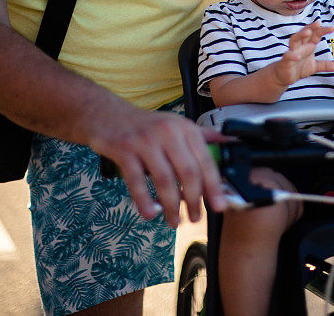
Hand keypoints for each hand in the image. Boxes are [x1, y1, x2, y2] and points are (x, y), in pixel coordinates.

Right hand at [85, 97, 228, 227]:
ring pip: (164, 179)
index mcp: (184, 128)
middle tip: (195, 217)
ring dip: (171, 206)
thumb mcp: (175, 125)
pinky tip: (150, 213)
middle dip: (194, 200)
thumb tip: (228, 143)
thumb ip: (202, 136)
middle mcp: (167, 132)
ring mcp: (144, 140)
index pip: (205, 160)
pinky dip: (144, 201)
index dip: (214, 186)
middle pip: (188, 172)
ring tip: (174, 220)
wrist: (105, 112)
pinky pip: (136, 181)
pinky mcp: (124, 149)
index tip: (220, 205)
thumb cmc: (145, 125)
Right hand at [273, 21, 333, 85]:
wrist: (283, 76)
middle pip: (304, 33)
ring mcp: (291, 52)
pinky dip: (292, 55)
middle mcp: (299, 46)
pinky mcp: (285, 60)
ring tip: (308, 32)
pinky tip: (297, 56)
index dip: (322, 30)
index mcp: (307, 45)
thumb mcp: (314, 67)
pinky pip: (287, 56)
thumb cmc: (298, 67)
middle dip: (311, 27)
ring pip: (294, 40)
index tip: (332, 27)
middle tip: (319, 23)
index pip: (315, 35)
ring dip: (300, 35)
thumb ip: (324, 65)